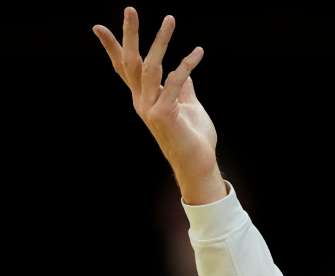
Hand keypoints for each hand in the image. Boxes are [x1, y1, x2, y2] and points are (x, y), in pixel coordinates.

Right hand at [93, 7, 225, 203]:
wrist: (198, 164)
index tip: (98, 27)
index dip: (112, 48)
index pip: (124, 69)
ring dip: (161, 41)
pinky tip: (197, 52)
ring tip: (170, 19)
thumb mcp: (188, 106)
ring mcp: (151, 108)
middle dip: (130, 35)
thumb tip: (183, 71)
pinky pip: (175, 82)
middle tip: (130, 9)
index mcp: (144, 98)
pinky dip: (186, 64)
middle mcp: (142, 101)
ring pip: (152, 67)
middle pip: (131, 62)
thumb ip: (183, 88)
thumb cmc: (194, 137)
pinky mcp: (164, 114)